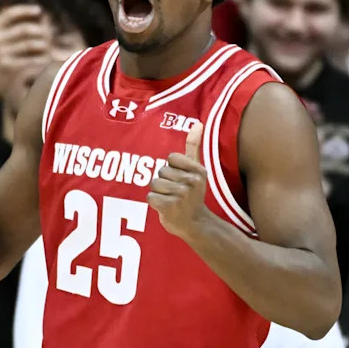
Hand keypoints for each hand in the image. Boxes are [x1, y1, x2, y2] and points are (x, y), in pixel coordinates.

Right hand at [0, 4, 52, 100]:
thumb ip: (1, 25)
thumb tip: (22, 11)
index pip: (9, 14)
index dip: (26, 10)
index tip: (38, 10)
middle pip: (24, 29)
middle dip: (39, 29)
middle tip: (48, 32)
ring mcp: (1, 54)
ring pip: (29, 44)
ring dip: (43, 44)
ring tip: (48, 45)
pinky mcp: (8, 67)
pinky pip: (30, 60)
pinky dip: (41, 58)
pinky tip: (46, 58)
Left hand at [148, 122, 211, 240]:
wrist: (195, 224)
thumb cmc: (192, 194)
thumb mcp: (196, 169)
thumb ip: (194, 146)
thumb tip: (197, 123)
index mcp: (198, 170)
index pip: (171, 158)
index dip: (172, 169)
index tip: (182, 179)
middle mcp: (191, 182)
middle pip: (161, 171)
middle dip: (165, 182)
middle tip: (176, 193)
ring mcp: (181, 195)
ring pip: (154, 184)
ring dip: (159, 193)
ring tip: (171, 200)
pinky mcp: (169, 207)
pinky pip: (150, 197)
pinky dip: (155, 203)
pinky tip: (166, 208)